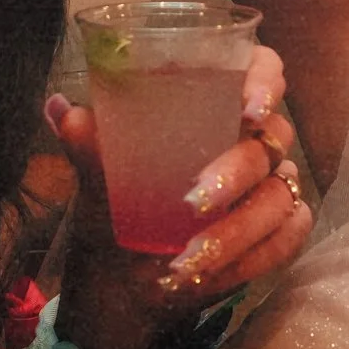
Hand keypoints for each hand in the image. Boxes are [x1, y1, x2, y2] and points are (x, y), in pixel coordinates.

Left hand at [49, 46, 313, 348]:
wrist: (118, 279)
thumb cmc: (114, 213)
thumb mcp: (97, 180)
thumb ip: (83, 144)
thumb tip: (59, 108)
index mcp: (214, 107)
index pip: (262, 68)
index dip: (266, 80)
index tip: (248, 110)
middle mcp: (249, 141)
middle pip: (273, 138)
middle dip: (235, 172)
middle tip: (194, 201)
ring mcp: (270, 186)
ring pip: (279, 195)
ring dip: (236, 230)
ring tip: (188, 257)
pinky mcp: (278, 230)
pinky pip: (289, 236)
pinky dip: (253, 256)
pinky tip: (216, 271)